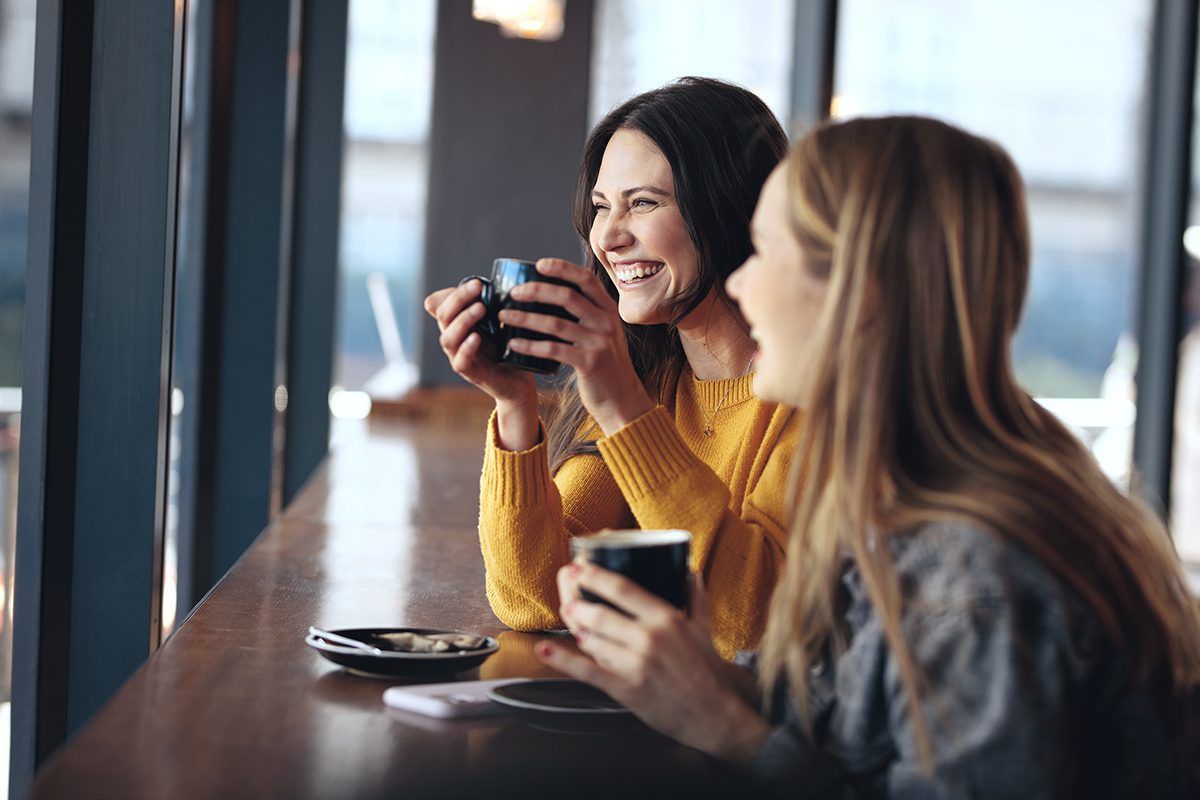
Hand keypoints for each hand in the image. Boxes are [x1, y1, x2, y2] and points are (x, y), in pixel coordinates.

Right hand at [425, 280, 538, 448]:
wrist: (520, 382)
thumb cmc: (510, 347)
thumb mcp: (502, 321)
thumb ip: (496, 302)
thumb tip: (505, 278)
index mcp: (459, 323)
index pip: (441, 304)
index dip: (452, 293)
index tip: (476, 282)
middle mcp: (455, 339)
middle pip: (443, 316)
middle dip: (459, 299)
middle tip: (478, 287)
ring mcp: (460, 356)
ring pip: (448, 338)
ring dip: (463, 320)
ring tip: (480, 308)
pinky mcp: (471, 373)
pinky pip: (460, 361)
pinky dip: (466, 348)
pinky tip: (476, 338)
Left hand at [500, 259, 653, 435]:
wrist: (622, 399)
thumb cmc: (605, 366)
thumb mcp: (604, 334)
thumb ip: (588, 316)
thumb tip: (552, 296)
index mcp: (609, 311)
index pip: (586, 279)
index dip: (563, 268)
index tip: (539, 264)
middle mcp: (606, 322)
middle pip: (567, 296)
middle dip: (537, 291)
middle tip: (513, 292)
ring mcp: (599, 342)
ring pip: (556, 323)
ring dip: (525, 318)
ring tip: (503, 316)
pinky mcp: (589, 363)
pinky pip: (553, 349)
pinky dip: (530, 345)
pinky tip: (513, 344)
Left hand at [539, 563, 769, 764]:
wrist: (714, 714)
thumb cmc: (707, 671)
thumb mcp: (704, 629)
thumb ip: (695, 598)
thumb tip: (691, 572)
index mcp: (666, 618)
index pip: (623, 588)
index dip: (595, 576)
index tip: (578, 567)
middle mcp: (649, 638)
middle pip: (600, 613)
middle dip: (577, 603)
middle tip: (568, 595)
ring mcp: (636, 664)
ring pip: (592, 640)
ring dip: (575, 628)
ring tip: (570, 618)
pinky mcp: (626, 689)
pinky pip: (587, 671)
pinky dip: (563, 660)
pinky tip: (545, 649)